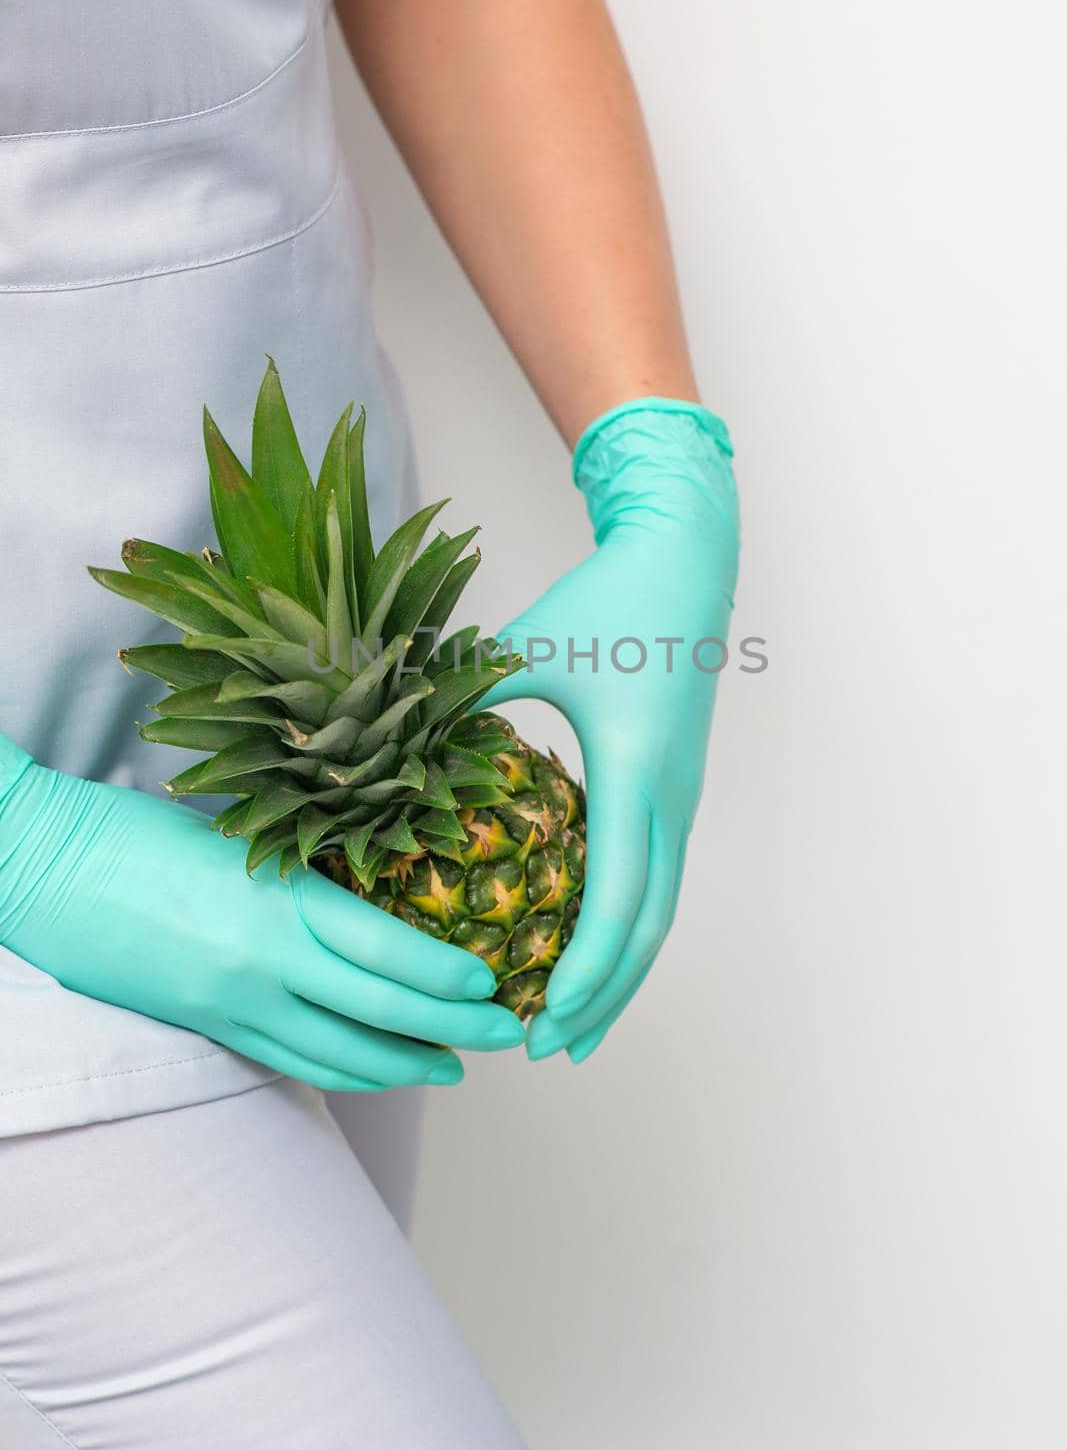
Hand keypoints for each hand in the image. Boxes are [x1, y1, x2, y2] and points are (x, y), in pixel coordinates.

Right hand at [0, 740, 524, 1089]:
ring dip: (405, 1066)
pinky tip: (376, 1070)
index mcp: (280, 900)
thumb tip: (374, 903)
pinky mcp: (204, 1026)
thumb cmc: (136, 832)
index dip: (449, 979)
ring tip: (455, 1069)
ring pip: (339, 1054)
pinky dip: (343, 1071)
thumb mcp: (239, 841)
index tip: (494, 984)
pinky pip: (289, 1061)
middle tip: (510, 1038)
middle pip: (381, 1013)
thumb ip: (304, 879)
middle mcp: (264, 962)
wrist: (41, 867)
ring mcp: (232, 1003)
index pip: (390, 953)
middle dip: (454, 1032)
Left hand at [483, 400, 739, 1061]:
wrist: (687, 563)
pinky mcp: (673, 787)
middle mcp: (667, 799)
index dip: (583, 974)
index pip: (616, 901)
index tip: (543, 1024)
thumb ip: (472, 697)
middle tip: (552, 1050)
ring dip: (621, 972)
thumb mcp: (533, 647)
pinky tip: (589, 946)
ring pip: (661, 910)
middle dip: (603, 997)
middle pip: (647, 929)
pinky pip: (657, 877)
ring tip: (576, 1023)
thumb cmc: (611, 602)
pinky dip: (627, 928)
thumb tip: (402, 742)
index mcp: (632, 773)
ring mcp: (678, 797)